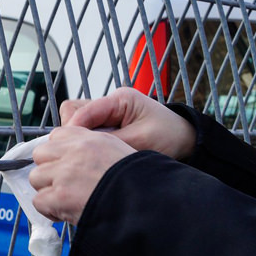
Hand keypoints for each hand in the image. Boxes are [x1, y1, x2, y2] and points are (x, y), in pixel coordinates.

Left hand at [28, 126, 134, 224]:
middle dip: (49, 169)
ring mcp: (65, 173)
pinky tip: (65, 212)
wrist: (144, 203)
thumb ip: (93, 149)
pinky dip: (49, 209)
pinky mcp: (60, 196)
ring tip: (66, 199)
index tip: (67, 165)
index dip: (59, 153)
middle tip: (64, 183)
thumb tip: (74, 159)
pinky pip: (39, 201)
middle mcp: (75, 152)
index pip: (57, 136)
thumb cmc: (137, 181)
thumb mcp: (119, 150)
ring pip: (36, 177)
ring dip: (47, 189)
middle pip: (41, 154)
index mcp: (90, 139)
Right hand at [60, 87, 196, 159]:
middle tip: (78, 153)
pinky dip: (85, 143)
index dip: (72, 128)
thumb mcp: (141, 142)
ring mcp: (107, 114)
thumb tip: (83, 150)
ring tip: (89, 155)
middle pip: (73, 112)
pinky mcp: (107, 126)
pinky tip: (94, 156)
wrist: (185, 140)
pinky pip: (86, 131)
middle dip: (71, 132)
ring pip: (76, 122)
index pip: (82, 109)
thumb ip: (111, 143)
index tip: (69, 147)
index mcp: (120, 99)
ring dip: (78, 138)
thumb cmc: (170, 137)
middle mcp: (110, 103)